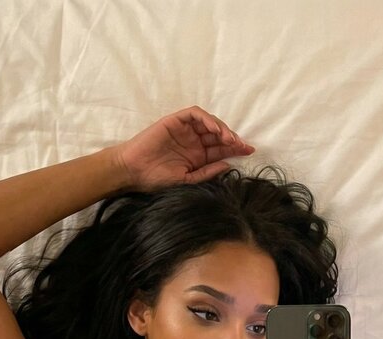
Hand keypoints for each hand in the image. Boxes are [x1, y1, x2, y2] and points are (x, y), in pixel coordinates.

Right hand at [114, 105, 254, 191]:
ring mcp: (185, 130)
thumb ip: (206, 172)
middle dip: (233, 139)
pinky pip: (195, 114)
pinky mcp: (175, 121)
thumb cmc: (156, 178)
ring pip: (209, 123)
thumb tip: (227, 165)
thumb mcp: (186, 180)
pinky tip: (214, 129)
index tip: (249, 151)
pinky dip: (206, 119)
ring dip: (222, 128)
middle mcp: (193, 141)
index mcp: (197, 156)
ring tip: (229, 139)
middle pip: (218, 135)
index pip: (220, 150)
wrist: (133, 171)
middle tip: (243, 145)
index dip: (235, 150)